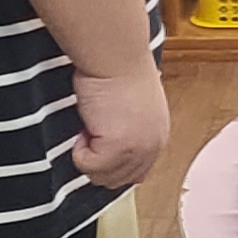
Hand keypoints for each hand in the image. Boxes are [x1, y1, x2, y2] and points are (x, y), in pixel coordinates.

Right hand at [67, 67, 169, 188]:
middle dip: (97, 161)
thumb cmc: (120, 71)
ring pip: (102, 177)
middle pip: (117, 180)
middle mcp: (153, 146)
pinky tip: (85, 125)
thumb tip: (108, 141)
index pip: (137, 173)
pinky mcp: (117, 148)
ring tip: (89, 126)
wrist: (115, 57)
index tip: (98, 144)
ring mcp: (137, 149)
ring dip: (88, 154)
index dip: (112, 164)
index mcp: (158, 136)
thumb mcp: (136, 107)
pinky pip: (88, 166)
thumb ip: (131, 129)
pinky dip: (79, 151)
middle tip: (91, 132)